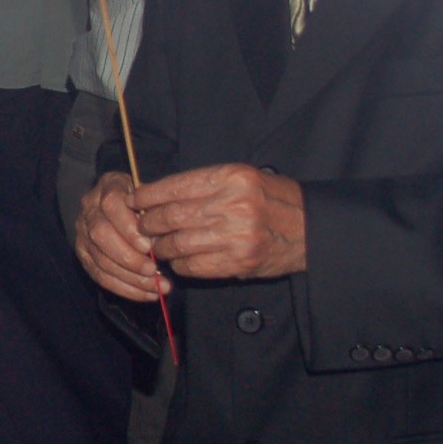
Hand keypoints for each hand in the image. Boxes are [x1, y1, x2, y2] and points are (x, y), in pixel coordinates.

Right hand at [76, 171, 165, 301]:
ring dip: (131, 278)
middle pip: (101, 235)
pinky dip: (125, 289)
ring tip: (157, 288)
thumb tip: (161, 240)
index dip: (129, 227)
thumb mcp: (151, 195)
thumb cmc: (144, 199)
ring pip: (101, 260)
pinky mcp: (83, 254)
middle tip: (153, 270)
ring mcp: (83, 233)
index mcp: (108, 187)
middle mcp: (89, 209)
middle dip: (129, 257)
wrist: (119, 203)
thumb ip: (154, 210)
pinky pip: (100, 276)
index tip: (149, 245)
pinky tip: (147, 294)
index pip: (112, 205)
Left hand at [131, 164, 304, 280]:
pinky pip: (194, 266)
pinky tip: (180, 259)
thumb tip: (156, 196)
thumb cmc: (270, 198)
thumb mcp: (241, 177)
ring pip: (178, 244)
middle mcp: (232, 205)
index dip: (148, 196)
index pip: (175, 187)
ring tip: (159, 245)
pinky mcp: (239, 262)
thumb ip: (203, 185)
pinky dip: (180, 264)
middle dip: (149, 224)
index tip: (134, 200)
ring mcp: (236, 236)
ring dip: (162, 247)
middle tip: (143, 227)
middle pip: (171, 217)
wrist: (308, 228)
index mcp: (231, 178)